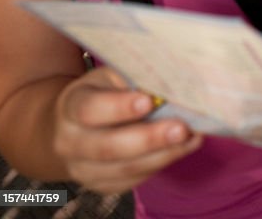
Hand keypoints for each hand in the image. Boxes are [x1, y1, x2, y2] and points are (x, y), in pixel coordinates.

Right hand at [53, 67, 201, 193]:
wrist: (72, 126)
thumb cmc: (101, 92)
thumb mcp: (109, 76)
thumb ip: (133, 78)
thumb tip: (171, 80)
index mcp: (71, 105)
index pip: (90, 109)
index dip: (119, 107)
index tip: (149, 101)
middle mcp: (70, 142)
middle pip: (108, 147)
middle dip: (148, 139)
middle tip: (181, 128)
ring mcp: (83, 169)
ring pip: (125, 169)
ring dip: (162, 155)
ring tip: (190, 138)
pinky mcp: (102, 185)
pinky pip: (133, 179)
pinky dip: (161, 163)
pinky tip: (182, 148)